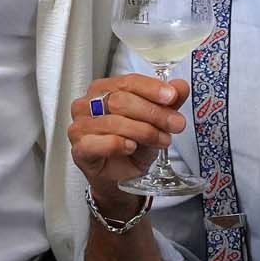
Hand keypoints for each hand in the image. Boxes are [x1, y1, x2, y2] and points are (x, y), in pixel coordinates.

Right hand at [68, 74, 188, 211]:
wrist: (119, 178)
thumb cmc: (131, 146)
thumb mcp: (155, 122)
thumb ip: (167, 103)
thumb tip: (181, 87)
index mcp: (103, 89)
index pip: (127, 82)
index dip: (151, 88)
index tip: (172, 97)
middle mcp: (86, 104)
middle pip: (120, 100)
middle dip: (153, 112)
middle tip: (175, 124)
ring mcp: (79, 126)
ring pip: (113, 122)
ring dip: (143, 131)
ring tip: (162, 140)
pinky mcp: (78, 149)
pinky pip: (96, 143)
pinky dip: (117, 144)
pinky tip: (131, 147)